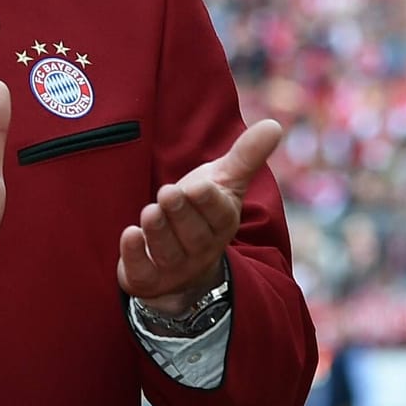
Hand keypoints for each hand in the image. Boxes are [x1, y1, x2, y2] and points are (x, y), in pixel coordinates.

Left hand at [117, 119, 281, 313]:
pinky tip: (130, 234)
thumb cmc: (201, 212)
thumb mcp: (223, 183)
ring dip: (158, 233)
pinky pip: (142, 272)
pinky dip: (135, 256)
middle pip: (193, 236)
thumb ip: (245, 156)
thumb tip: (274, 125)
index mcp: (221, 224)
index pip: (219, 216)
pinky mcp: (147, 279)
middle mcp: (201, 249)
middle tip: (167, 192)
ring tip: (150, 211)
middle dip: (180, 214)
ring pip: (168, 254)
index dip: (209, 202)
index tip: (199, 186)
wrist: (182, 263)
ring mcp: (175, 268)